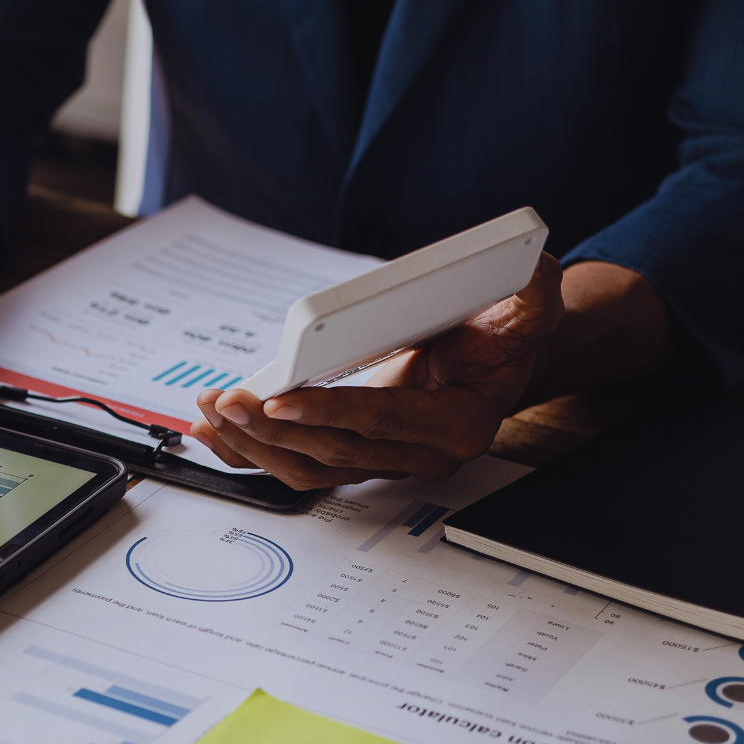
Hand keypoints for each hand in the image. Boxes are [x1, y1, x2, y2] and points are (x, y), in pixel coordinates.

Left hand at [189, 255, 565, 488]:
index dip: (332, 413)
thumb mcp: (529, 310)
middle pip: (335, 452)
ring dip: (253, 446)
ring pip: (309, 468)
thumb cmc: (502, 336)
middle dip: (273, 430)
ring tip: (209, 414)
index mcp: (458, 424)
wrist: (496, 361)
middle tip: (226, 402)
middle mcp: (418, 453)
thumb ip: (533, 299)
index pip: (384, 423)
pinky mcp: (355, 455)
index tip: (281, 400)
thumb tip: (531, 275)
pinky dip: (252, 452)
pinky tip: (213, 433)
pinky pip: (298, 465)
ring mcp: (383, 460)